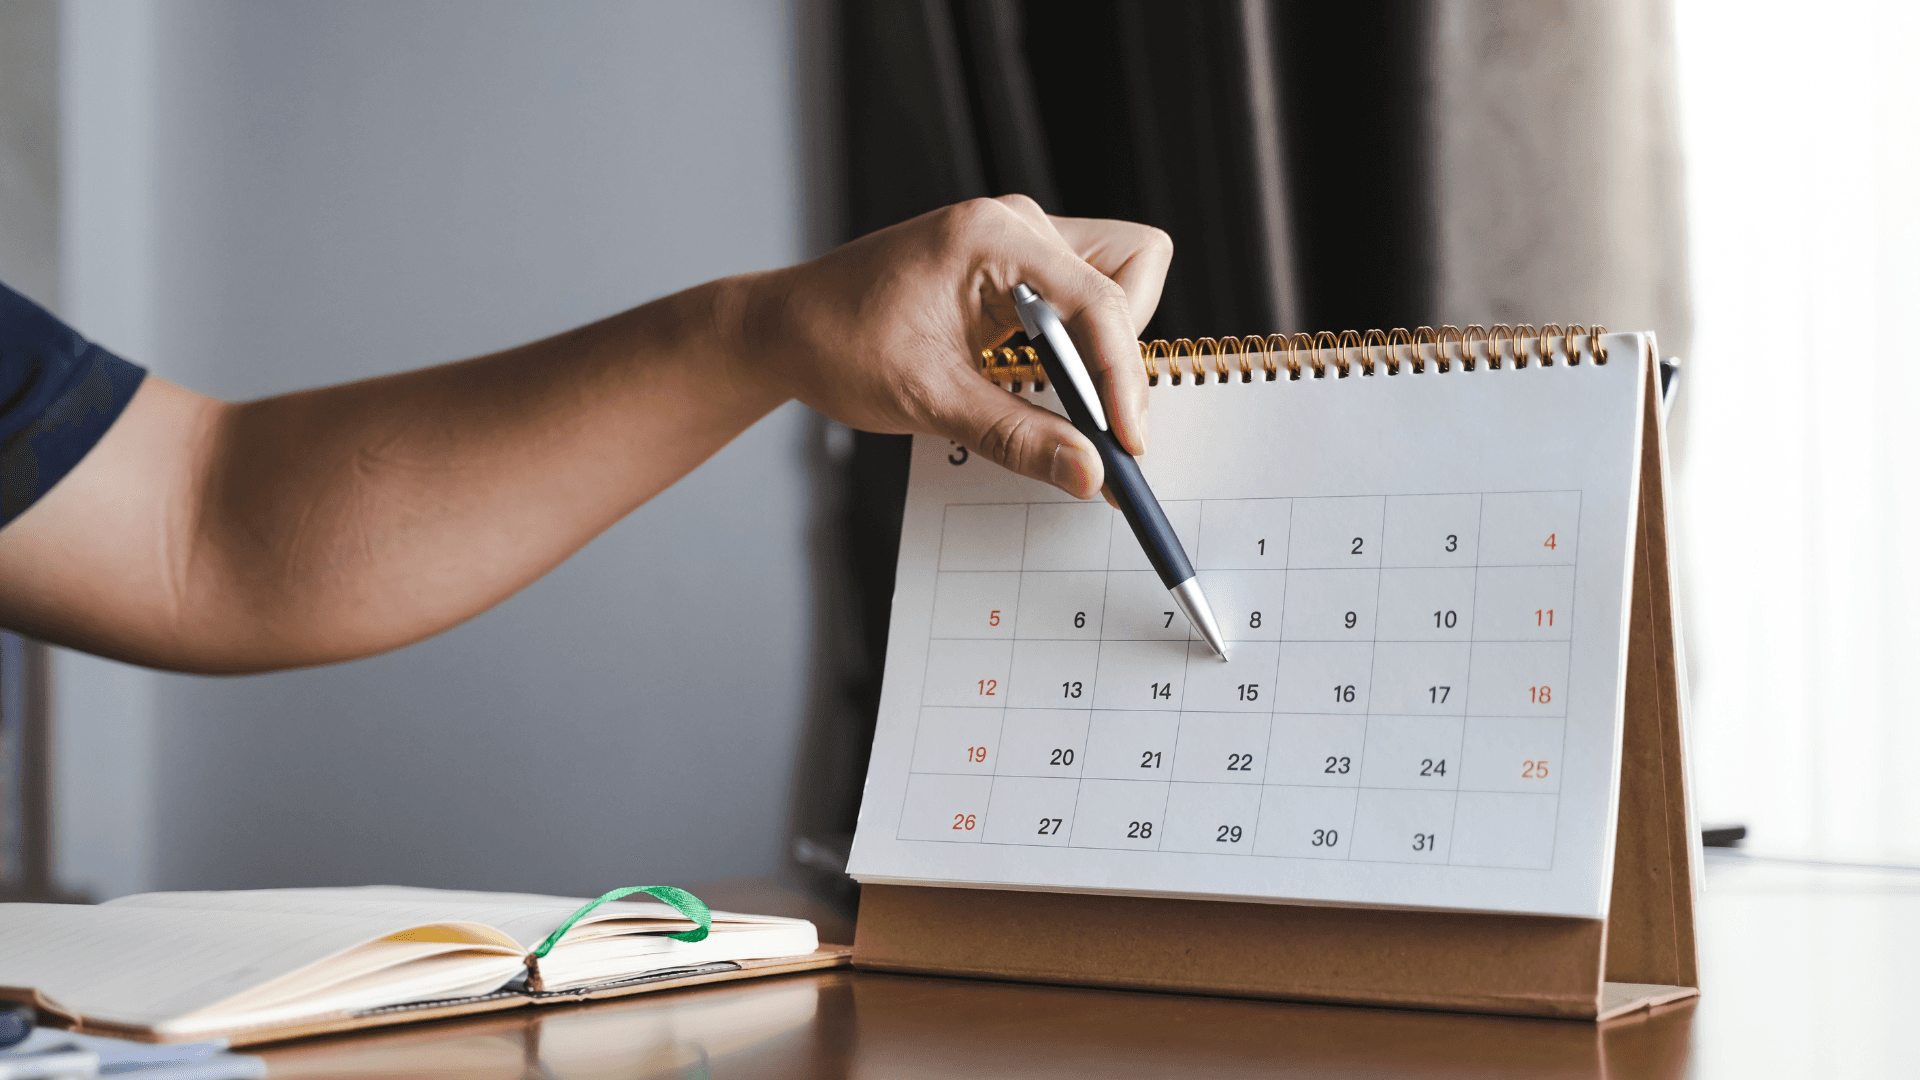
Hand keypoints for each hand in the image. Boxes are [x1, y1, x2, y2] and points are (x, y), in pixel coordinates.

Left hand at [732, 195, 1171, 497]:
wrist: (788, 328)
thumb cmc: (838, 342)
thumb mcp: (929, 401)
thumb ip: (1017, 437)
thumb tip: (1089, 472)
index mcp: (994, 237)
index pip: (1100, 300)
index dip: (1123, 377)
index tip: (1126, 442)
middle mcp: (1016, 225)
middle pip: (1131, 270)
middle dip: (1124, 351)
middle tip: (1102, 423)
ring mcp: (1019, 241)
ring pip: (1116, 282)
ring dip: (1105, 348)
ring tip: (1069, 406)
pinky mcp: (1016, 267)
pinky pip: (1083, 297)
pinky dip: (1082, 347)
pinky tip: (1048, 387)